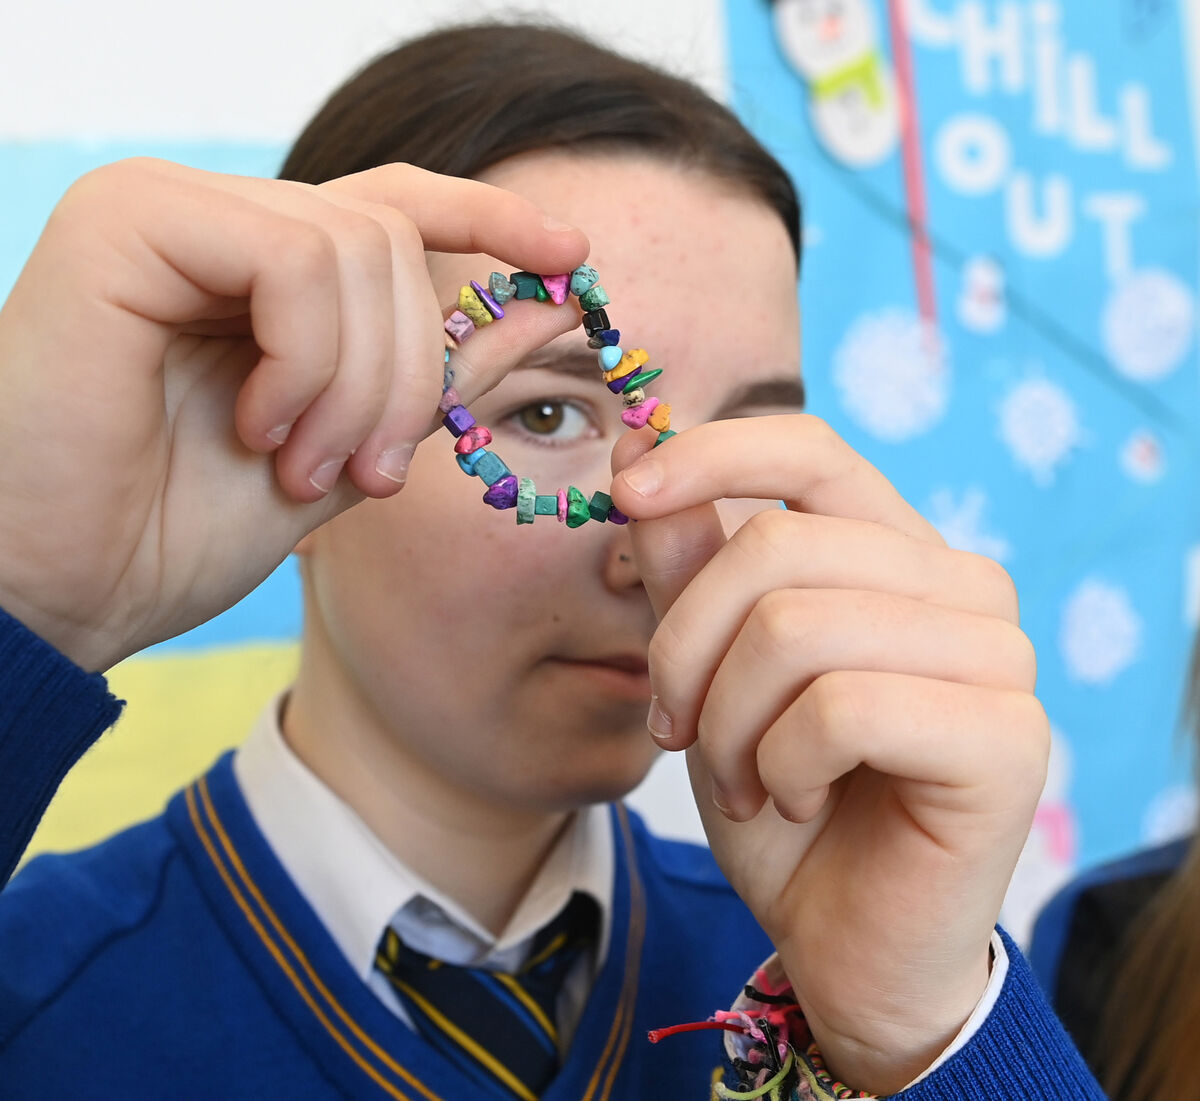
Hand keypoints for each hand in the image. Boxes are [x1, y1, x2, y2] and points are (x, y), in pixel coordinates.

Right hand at [0, 157, 587, 670]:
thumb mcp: (344, 453)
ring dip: (358, 386)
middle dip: (407, 376)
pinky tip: (256, 427)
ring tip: (298, 466)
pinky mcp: (125, 219)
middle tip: (362, 475)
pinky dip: (307, 362)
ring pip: (358, 248)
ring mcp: (167, 207)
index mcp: (258, 268)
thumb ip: (430, 380)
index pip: (397, 205)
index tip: (572, 255)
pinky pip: (292, 261)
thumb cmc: (179, 530)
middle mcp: (214, 217)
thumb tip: (540, 314)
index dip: (491, 216)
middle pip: (394, 239)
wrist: (58, 590)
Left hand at [610, 416, 1046, 1094]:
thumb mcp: (708, 667)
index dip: (710, 455)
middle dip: (687, 648)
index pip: (811, 450)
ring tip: (744, 777)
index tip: (624, 492)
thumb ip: (687, 561)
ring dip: (729, 723)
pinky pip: (840, 708)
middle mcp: (962, 586)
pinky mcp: (1008, 738)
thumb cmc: (778, 794)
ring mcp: (997, 657)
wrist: (839, 939)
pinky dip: (781, 766)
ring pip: (796, 626)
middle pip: (777, 545)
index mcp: (896, 553)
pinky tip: (799, 801)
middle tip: (680, 728)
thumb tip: (637, 441)